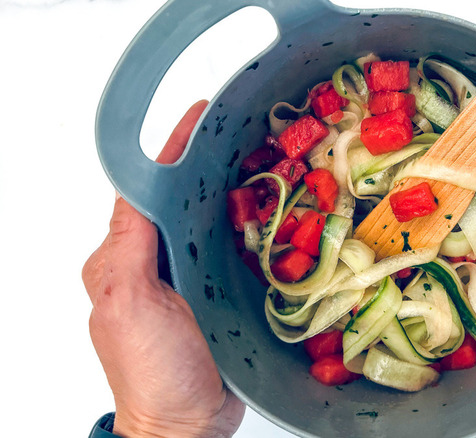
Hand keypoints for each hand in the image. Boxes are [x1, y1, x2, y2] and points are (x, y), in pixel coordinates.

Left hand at [83, 101, 244, 436]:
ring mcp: (194, 278)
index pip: (148, 188)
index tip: (202, 115)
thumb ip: (129, 246)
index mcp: (128, 254)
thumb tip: (139, 190)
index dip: (173, 149)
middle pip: (187, 199)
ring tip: (276, 166)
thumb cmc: (151, 372)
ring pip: (218, 223)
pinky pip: (242, 254)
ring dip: (245, 195)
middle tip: (253, 137)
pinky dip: (262, 232)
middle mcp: (160, 260)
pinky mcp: (223, 296)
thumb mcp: (127, 304)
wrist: (185, 427)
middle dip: (215, 166)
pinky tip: (286, 218)